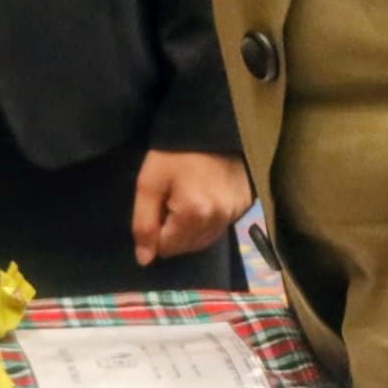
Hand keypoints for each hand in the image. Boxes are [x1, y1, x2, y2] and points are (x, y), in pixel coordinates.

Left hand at [131, 150, 251, 265]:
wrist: (212, 128)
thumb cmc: (175, 153)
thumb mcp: (149, 183)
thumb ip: (144, 223)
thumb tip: (144, 260)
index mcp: (192, 215)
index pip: (167, 248)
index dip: (155, 231)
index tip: (158, 205)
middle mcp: (216, 221)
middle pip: (186, 247)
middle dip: (172, 232)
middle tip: (170, 201)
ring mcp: (233, 216)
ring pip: (203, 241)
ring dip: (189, 230)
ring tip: (185, 200)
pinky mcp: (243, 209)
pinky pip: (218, 229)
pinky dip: (206, 223)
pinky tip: (202, 201)